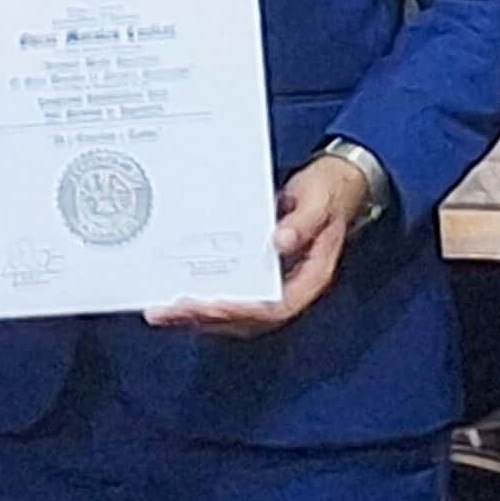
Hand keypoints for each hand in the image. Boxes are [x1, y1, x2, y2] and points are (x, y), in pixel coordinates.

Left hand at [145, 153, 369, 338]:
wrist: (336, 183)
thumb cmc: (328, 193)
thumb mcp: (319, 201)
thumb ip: (303, 223)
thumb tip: (280, 242)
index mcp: (311, 276)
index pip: (276, 307)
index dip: (244, 309)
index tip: (212, 305)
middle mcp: (291, 287)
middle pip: (249, 317)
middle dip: (208, 317)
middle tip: (170, 312)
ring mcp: (274, 283)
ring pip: (237, 314)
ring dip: (200, 317)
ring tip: (163, 313)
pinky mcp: (260, 274)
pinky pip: (233, 296)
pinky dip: (205, 303)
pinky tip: (178, 301)